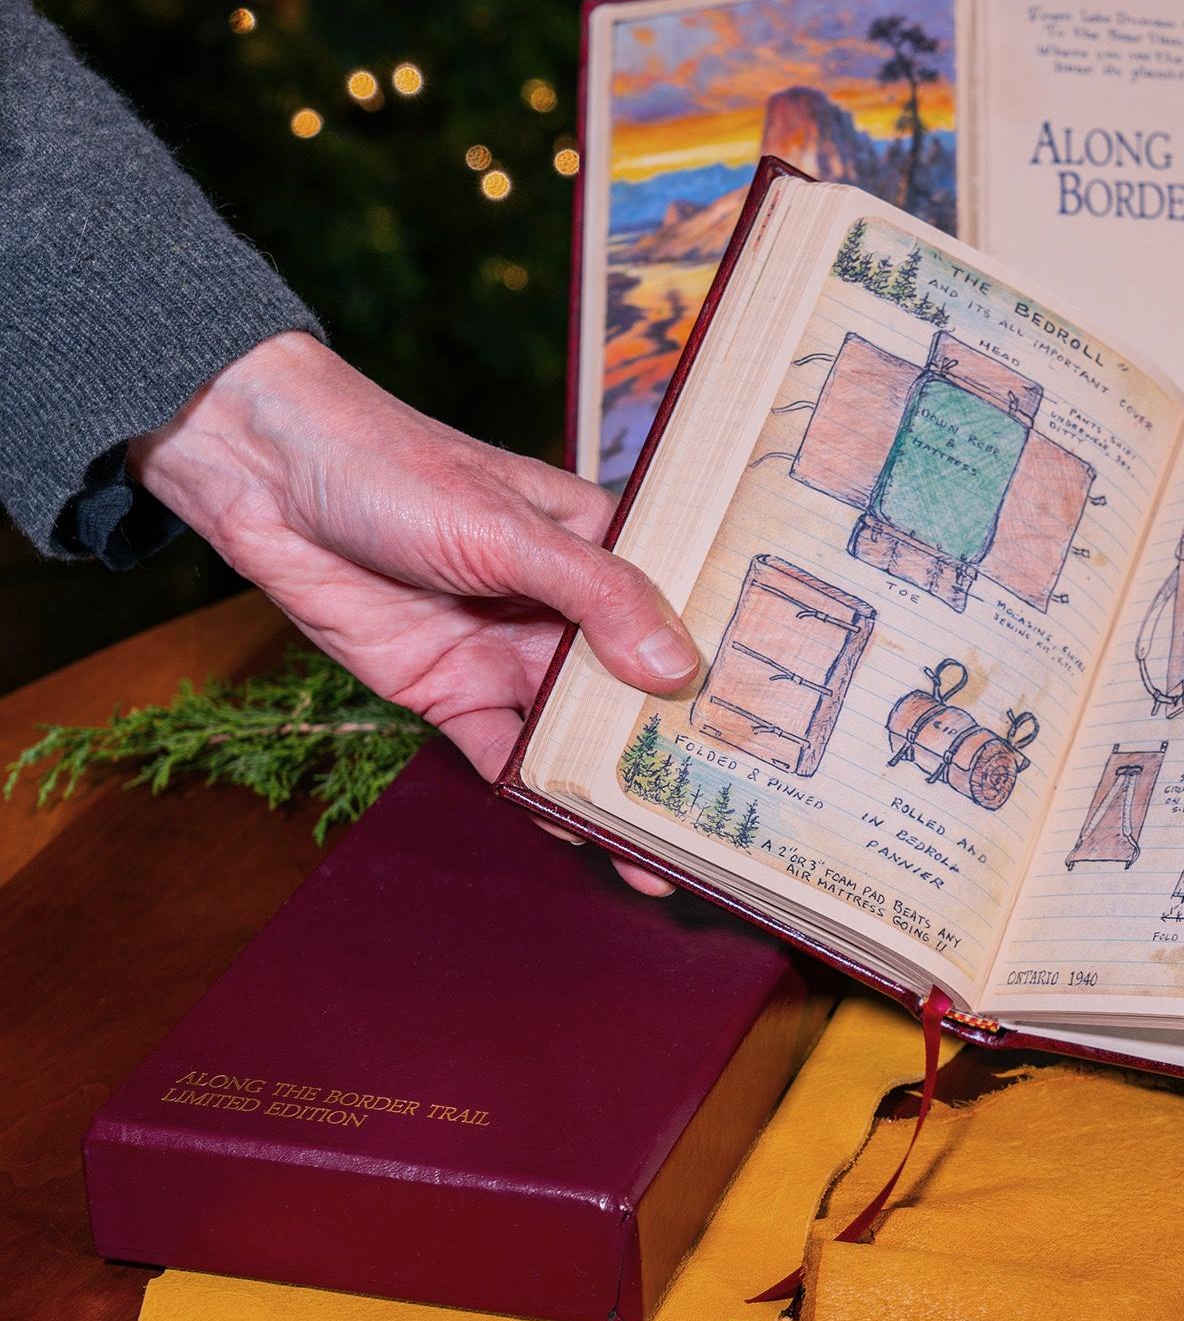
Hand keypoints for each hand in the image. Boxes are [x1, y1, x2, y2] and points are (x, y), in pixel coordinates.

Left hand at [130, 330, 691, 894]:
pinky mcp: (452, 692)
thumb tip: (679, 670)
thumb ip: (599, 598)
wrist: (267, 478)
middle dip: (676, 751)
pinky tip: (578, 832)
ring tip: (659, 852)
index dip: (725, 669)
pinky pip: (508, 754)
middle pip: (636, 688)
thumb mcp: (513, 529)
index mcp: (602, 547)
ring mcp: (511, 653)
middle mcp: (567, 607)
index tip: (778, 730)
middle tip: (727, 819)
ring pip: (578, 733)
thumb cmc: (399, 469)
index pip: (681, 614)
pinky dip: (538, 793)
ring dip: (613, 788)